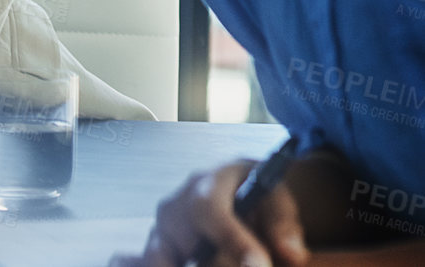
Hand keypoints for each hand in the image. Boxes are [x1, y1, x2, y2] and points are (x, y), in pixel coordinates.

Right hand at [111, 160, 308, 266]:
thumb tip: (292, 254)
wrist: (231, 189)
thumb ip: (284, 222)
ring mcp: (160, 232)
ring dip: (190, 262)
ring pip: (162, 259)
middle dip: (216, 261)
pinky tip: (192, 264)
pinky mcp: (157, 252)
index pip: (209, 210)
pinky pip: (153, 263)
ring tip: (216, 262)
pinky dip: (168, 265)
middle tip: (252, 265)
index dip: (232, 240)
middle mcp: (173, 207)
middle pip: (185, 244)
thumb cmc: (253, 192)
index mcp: (203, 185)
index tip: (259, 264)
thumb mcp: (274, 195)